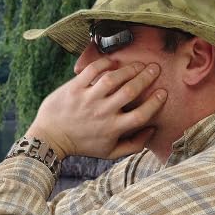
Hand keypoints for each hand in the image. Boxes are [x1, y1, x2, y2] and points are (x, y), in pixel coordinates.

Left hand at [29, 56, 166, 160]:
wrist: (50, 138)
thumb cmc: (83, 145)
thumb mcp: (110, 152)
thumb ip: (134, 144)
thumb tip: (153, 129)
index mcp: (114, 129)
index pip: (141, 114)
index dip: (156, 102)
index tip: (163, 92)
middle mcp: (103, 112)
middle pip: (130, 91)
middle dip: (146, 77)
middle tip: (155, 68)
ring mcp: (88, 99)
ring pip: (113, 78)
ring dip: (129, 69)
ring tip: (138, 64)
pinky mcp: (74, 88)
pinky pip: (92, 71)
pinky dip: (104, 63)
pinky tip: (113, 61)